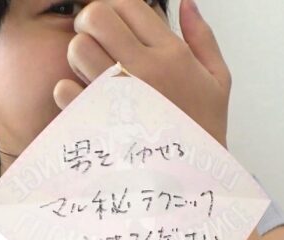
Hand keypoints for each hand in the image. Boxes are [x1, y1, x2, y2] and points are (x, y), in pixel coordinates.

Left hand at [54, 0, 231, 147]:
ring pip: (76, 49)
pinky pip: (65, 90)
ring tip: (91, 73)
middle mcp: (143, 69)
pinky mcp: (97, 123)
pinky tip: (86, 102)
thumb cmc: (202, 131)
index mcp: (171, 54)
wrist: (190, 178)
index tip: (112, 23)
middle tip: (95, 40)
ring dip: (78, 57)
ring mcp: (117, 98)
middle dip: (89, 22)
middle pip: (95, 17)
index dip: (113, 6)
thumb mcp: (218, 81)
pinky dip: (69, 92)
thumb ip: (203, 37)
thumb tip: (186, 3)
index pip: (128, 3)